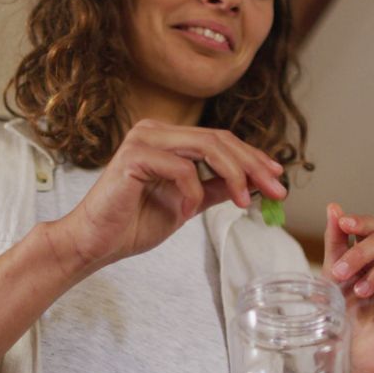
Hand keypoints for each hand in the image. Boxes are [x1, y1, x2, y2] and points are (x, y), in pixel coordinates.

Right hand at [56, 119, 287, 269]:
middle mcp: (155, 130)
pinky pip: (181, 168)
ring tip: (245, 202)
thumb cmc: (133, 223)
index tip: (278, 176)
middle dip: (253, 165)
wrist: (95, 243)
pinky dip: (192, 192)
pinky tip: (187, 212)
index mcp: (167, 137)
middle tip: (277, 189)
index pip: (220, 139)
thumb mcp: (187, 204)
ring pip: (206, 147)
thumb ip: (215, 188)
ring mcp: (144, 139)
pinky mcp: (134, 156)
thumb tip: (251, 182)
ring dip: (233, 174)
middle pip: (219, 139)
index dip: (252, 157)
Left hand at [322, 203, 373, 372]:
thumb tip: (333, 208)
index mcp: (369, 256)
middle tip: (341, 273)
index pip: (372, 227)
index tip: (344, 224)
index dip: (360, 221)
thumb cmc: (343, 318)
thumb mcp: (333, 277)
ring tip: (361, 292)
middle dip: (361, 252)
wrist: (351, 356)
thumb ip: (336, 244)